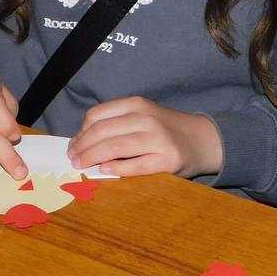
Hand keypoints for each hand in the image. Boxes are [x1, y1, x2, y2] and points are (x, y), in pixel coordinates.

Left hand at [68, 97, 222, 177]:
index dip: (81, 132)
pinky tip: (105, 171)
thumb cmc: (166, 129)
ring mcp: (157, 139)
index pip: (97, 115)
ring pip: (114, 147)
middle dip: (81, 148)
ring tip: (82, 166)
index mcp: (137, 104)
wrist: (202, 140)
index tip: (75, 144)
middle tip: (73, 159)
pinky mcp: (167, 160)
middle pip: (101, 132)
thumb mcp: (143, 115)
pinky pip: (134, 166)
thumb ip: (117, 123)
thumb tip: (82, 141)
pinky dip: (115, 169)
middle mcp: (146, 118)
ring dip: (92, 158)